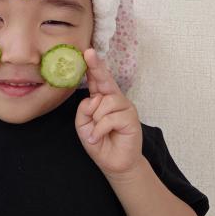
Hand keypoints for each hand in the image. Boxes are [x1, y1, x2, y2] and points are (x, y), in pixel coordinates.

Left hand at [75, 48, 142, 179]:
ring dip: (95, 120)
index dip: (93, 66)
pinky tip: (98, 137)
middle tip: (89, 53)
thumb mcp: (84, 126)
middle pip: (105, 80)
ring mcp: (124, 107)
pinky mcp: (131, 118)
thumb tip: (92, 99)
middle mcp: (114, 99)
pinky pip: (109, 118)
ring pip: (104, 104)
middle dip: (96, 67)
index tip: (88, 52)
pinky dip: (99, 130)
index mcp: (102, 99)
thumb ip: (83, 111)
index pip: (97, 80)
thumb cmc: (99, 142)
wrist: (114, 164)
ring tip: (96, 133)